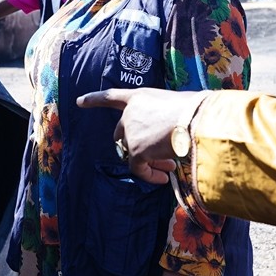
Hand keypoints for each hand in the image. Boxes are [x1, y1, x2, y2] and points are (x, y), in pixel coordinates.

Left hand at [77, 88, 203, 184]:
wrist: (196, 120)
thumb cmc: (196, 110)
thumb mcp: (177, 105)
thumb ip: (165, 117)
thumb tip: (175, 134)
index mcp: (139, 97)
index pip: (111, 97)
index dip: (95, 100)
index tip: (79, 102)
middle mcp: (130, 114)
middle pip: (121, 134)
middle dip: (135, 147)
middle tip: (160, 159)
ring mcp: (130, 132)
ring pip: (132, 153)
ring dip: (150, 163)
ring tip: (168, 169)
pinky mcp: (135, 150)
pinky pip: (138, 168)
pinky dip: (149, 175)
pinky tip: (163, 178)